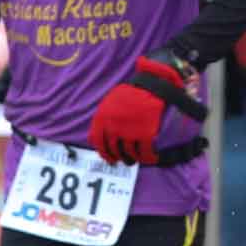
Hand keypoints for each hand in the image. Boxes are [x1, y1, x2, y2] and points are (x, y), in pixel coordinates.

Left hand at [85, 55, 206, 164]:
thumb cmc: (132, 92)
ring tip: (137, 159)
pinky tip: (151, 158)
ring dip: (133, 159)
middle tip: (125, 160)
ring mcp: (129, 132)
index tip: (110, 159)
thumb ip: (102, 120)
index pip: (99, 143)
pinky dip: (148, 158)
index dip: (105, 154)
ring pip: (130, 153)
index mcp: (103, 118)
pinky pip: (145, 153)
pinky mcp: (145, 135)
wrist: (153, 85)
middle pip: (115, 150)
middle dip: (120, 157)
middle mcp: (114, 127)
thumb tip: (92, 139)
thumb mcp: (110, 102)